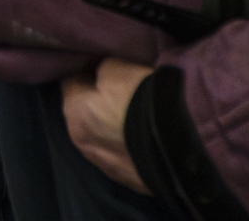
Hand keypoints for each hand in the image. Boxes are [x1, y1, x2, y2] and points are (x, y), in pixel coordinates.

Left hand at [60, 59, 154, 193]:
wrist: (177, 145)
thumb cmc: (141, 99)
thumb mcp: (117, 67)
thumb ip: (102, 69)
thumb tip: (101, 72)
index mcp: (73, 112)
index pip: (71, 83)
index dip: (88, 73)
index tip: (103, 67)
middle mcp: (81, 142)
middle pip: (85, 115)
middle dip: (98, 104)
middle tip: (122, 93)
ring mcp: (104, 165)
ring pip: (103, 139)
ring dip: (113, 129)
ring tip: (136, 118)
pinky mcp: (127, 180)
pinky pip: (123, 156)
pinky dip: (129, 147)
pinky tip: (145, 138)